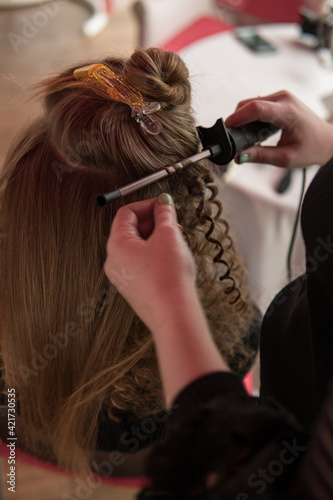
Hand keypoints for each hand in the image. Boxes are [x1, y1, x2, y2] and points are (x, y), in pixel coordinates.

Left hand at [104, 194, 195, 329]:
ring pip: (138, 247)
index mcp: (116, 245)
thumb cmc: (168, 277)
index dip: (147, 204)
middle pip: (130, 230)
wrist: (173, 313)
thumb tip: (163, 203)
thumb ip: (165, 214)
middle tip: (173, 222)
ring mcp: (122, 276)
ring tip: (176, 242)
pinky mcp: (133, 288)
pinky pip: (141, 263)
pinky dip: (155, 255)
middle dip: (153, 222)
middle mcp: (114, 261)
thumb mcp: (169, 235)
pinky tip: (172, 259)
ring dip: (157, 239)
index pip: (126, 213)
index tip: (164, 204)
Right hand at [225, 90, 332, 167]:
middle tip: (234, 139)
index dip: (238, 117)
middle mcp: (285, 99)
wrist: (326, 140)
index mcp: (288, 112)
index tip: (226, 129)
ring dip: (244, 119)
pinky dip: (250, 116)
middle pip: (250, 103)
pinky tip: (254, 131)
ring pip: (251, 103)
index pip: (256, 108)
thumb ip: (261, 156)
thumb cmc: (310, 148)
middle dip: (237, 120)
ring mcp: (282, 96)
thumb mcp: (285, 158)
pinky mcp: (279, 99)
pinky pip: (258, 104)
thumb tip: (239, 156)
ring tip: (246, 137)